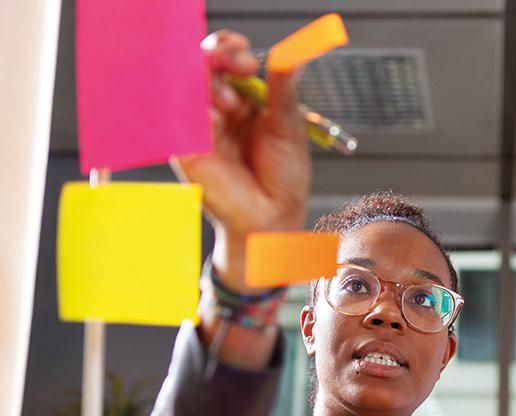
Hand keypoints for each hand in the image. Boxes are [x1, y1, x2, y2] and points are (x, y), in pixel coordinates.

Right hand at [177, 30, 310, 291]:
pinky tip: (213, 116)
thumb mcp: (288, 125)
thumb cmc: (282, 179)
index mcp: (245, 100)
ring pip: (188, 84)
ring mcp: (200, 126)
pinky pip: (177, 115)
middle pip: (203, 65)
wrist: (273, 218)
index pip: (228, 59)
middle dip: (219, 55)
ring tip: (231, 103)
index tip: (250, 59)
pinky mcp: (185, 146)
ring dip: (209, 82)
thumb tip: (290, 53)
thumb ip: (282, 87)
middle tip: (240, 64)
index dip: (233, 49)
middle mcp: (219, 108)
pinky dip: (194, 108)